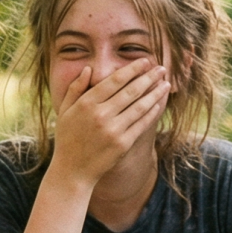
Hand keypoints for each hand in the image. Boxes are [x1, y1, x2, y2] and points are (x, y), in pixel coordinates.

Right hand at [49, 60, 170, 185]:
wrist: (73, 171)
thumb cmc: (67, 139)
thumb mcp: (65, 111)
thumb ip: (75, 89)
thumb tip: (89, 69)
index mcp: (86, 103)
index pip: (114, 80)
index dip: (132, 69)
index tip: (144, 61)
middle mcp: (101, 115)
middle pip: (131, 91)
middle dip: (149, 77)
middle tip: (162, 68)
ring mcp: (113, 130)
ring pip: (140, 106)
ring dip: (155, 93)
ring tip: (166, 84)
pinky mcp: (123, 143)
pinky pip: (142, 123)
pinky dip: (152, 112)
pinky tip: (159, 103)